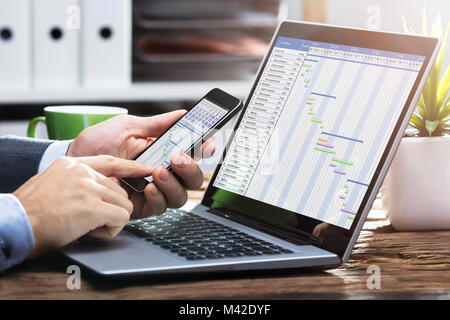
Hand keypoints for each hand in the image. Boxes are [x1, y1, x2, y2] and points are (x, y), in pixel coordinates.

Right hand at [13, 156, 152, 257]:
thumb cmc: (32, 212)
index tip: (147, 169)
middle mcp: (82, 172)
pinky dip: (110, 230)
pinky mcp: (92, 206)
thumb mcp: (53, 183)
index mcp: (72, 164)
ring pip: (123, 204)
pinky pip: (121, 218)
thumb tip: (102, 189)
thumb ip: (78, 181)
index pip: (111, 161)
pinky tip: (91, 232)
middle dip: (110, 209)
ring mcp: (88, 188)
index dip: (132, 167)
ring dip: (110, 220)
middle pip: (119, 190)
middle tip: (90, 221)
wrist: (15, 224)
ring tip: (87, 226)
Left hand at [67, 111, 215, 218]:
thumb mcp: (127, 127)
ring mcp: (152, 191)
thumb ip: (156, 124)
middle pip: (193, 179)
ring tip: (159, 172)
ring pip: (180, 196)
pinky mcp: (139, 206)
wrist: (74, 162)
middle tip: (178, 158)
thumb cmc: (97, 144)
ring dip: (174, 184)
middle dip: (191, 169)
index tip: (207, 145)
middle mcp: (162, 173)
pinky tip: (149, 187)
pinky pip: (159, 208)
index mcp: (162, 153)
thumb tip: (181, 114)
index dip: (204, 151)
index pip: (192, 154)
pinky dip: (158, 197)